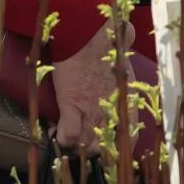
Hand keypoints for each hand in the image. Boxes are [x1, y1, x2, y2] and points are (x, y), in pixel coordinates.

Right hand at [49, 20, 132, 153]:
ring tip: (67, 135)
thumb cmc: (108, 49)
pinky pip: (68, 136)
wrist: (89, 34)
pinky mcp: (72, 105)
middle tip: (81, 140)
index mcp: (128, 105)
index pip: (128, 141)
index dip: (115, 148)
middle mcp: (114, 112)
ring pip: (86, 147)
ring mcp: (93, 111)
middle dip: (93, 149)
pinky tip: (56, 130)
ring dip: (76, 145)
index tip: (104, 145)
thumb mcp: (123, 73)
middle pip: (105, 149)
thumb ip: (123, 91)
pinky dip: (62, 137)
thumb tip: (124, 97)